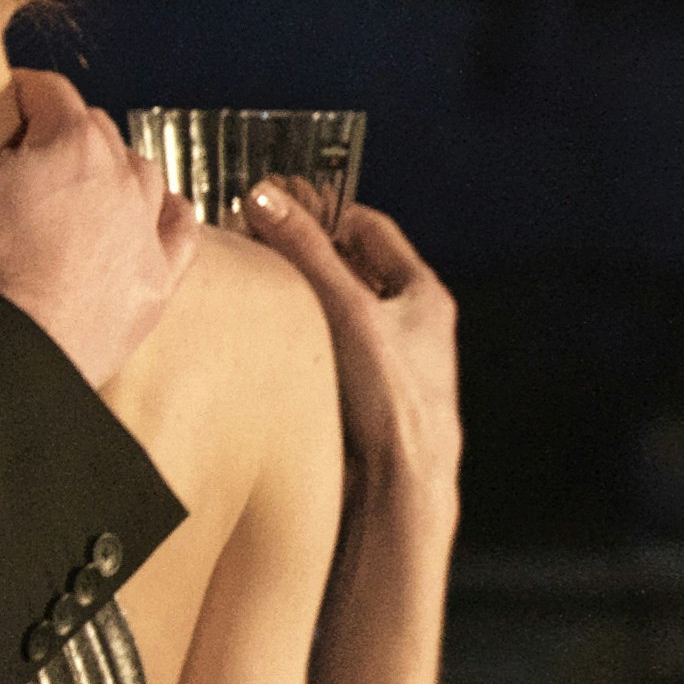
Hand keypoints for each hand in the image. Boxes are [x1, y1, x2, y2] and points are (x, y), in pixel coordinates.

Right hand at [0, 9, 193, 398]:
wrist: (12, 355)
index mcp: (76, 138)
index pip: (48, 93)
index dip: (16, 99)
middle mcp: (126, 175)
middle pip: (94, 133)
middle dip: (59, 139)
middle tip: (16, 166)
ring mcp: (147, 231)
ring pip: (141, 176)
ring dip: (112, 175)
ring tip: (72, 194)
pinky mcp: (157, 282)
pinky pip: (179, 233)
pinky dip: (164, 220)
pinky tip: (145, 224)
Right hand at [248, 184, 460, 532]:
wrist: (400, 485)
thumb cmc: (394, 399)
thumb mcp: (345, 308)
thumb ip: (304, 251)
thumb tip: (265, 198)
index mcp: (423, 296)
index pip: (371, 230)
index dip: (326, 213)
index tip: (284, 209)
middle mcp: (411, 327)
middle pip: (351, 271)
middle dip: (305, 257)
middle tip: (260, 247)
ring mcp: (389, 363)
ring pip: (337, 314)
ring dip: (300, 301)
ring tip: (260, 292)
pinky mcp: (366, 396)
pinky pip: (327, 352)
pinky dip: (300, 341)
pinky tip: (272, 345)